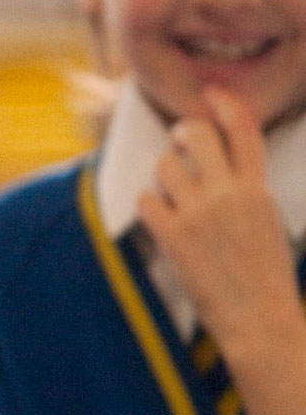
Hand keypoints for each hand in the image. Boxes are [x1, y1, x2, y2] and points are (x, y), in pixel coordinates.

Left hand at [139, 88, 298, 356]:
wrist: (260, 320)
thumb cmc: (266, 277)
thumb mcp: (269, 223)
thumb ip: (247, 192)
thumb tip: (222, 171)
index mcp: (259, 190)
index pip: (244, 131)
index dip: (226, 105)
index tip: (212, 94)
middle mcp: (229, 194)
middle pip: (196, 136)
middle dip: (182, 134)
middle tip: (178, 141)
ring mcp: (199, 214)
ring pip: (165, 166)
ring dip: (164, 175)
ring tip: (173, 193)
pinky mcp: (174, 236)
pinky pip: (146, 199)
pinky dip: (149, 205)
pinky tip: (159, 219)